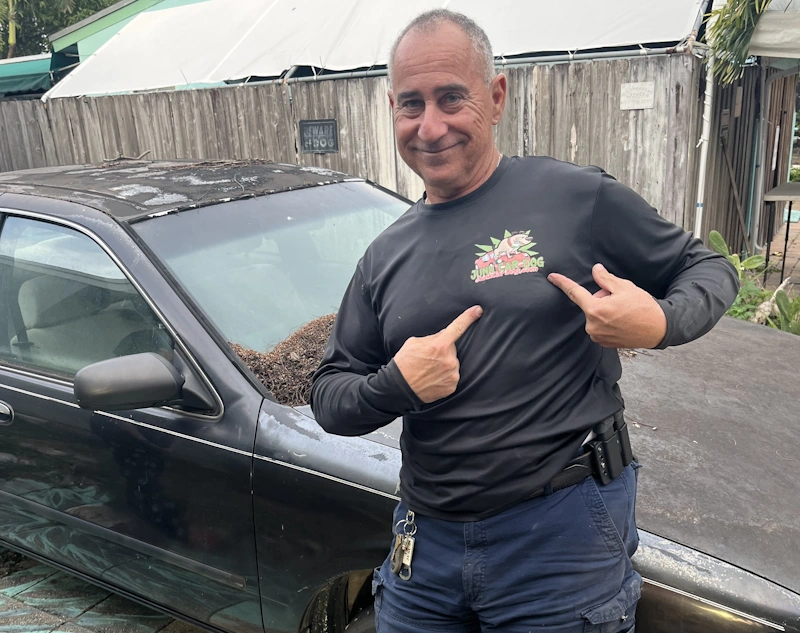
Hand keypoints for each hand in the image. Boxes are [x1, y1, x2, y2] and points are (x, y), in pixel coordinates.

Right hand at [393, 306, 482, 402]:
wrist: (399, 388)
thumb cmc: (404, 363)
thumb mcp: (414, 343)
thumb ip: (432, 337)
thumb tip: (445, 334)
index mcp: (439, 346)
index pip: (457, 328)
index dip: (469, 317)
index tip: (478, 310)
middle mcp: (449, 360)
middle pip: (452, 349)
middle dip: (443, 350)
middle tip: (428, 358)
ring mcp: (452, 374)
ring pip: (452, 363)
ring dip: (444, 364)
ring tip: (428, 370)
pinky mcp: (452, 386)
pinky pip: (452, 376)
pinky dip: (444, 376)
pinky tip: (432, 378)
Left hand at [548, 264, 666, 348]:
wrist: (658, 329)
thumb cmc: (643, 307)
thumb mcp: (624, 287)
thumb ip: (605, 279)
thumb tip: (595, 270)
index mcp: (595, 309)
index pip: (574, 293)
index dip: (562, 283)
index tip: (552, 277)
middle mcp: (592, 325)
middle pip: (590, 304)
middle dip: (601, 298)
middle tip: (619, 300)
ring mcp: (597, 336)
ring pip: (595, 315)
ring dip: (605, 311)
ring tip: (623, 312)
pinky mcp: (603, 343)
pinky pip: (600, 326)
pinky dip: (608, 321)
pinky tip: (622, 321)